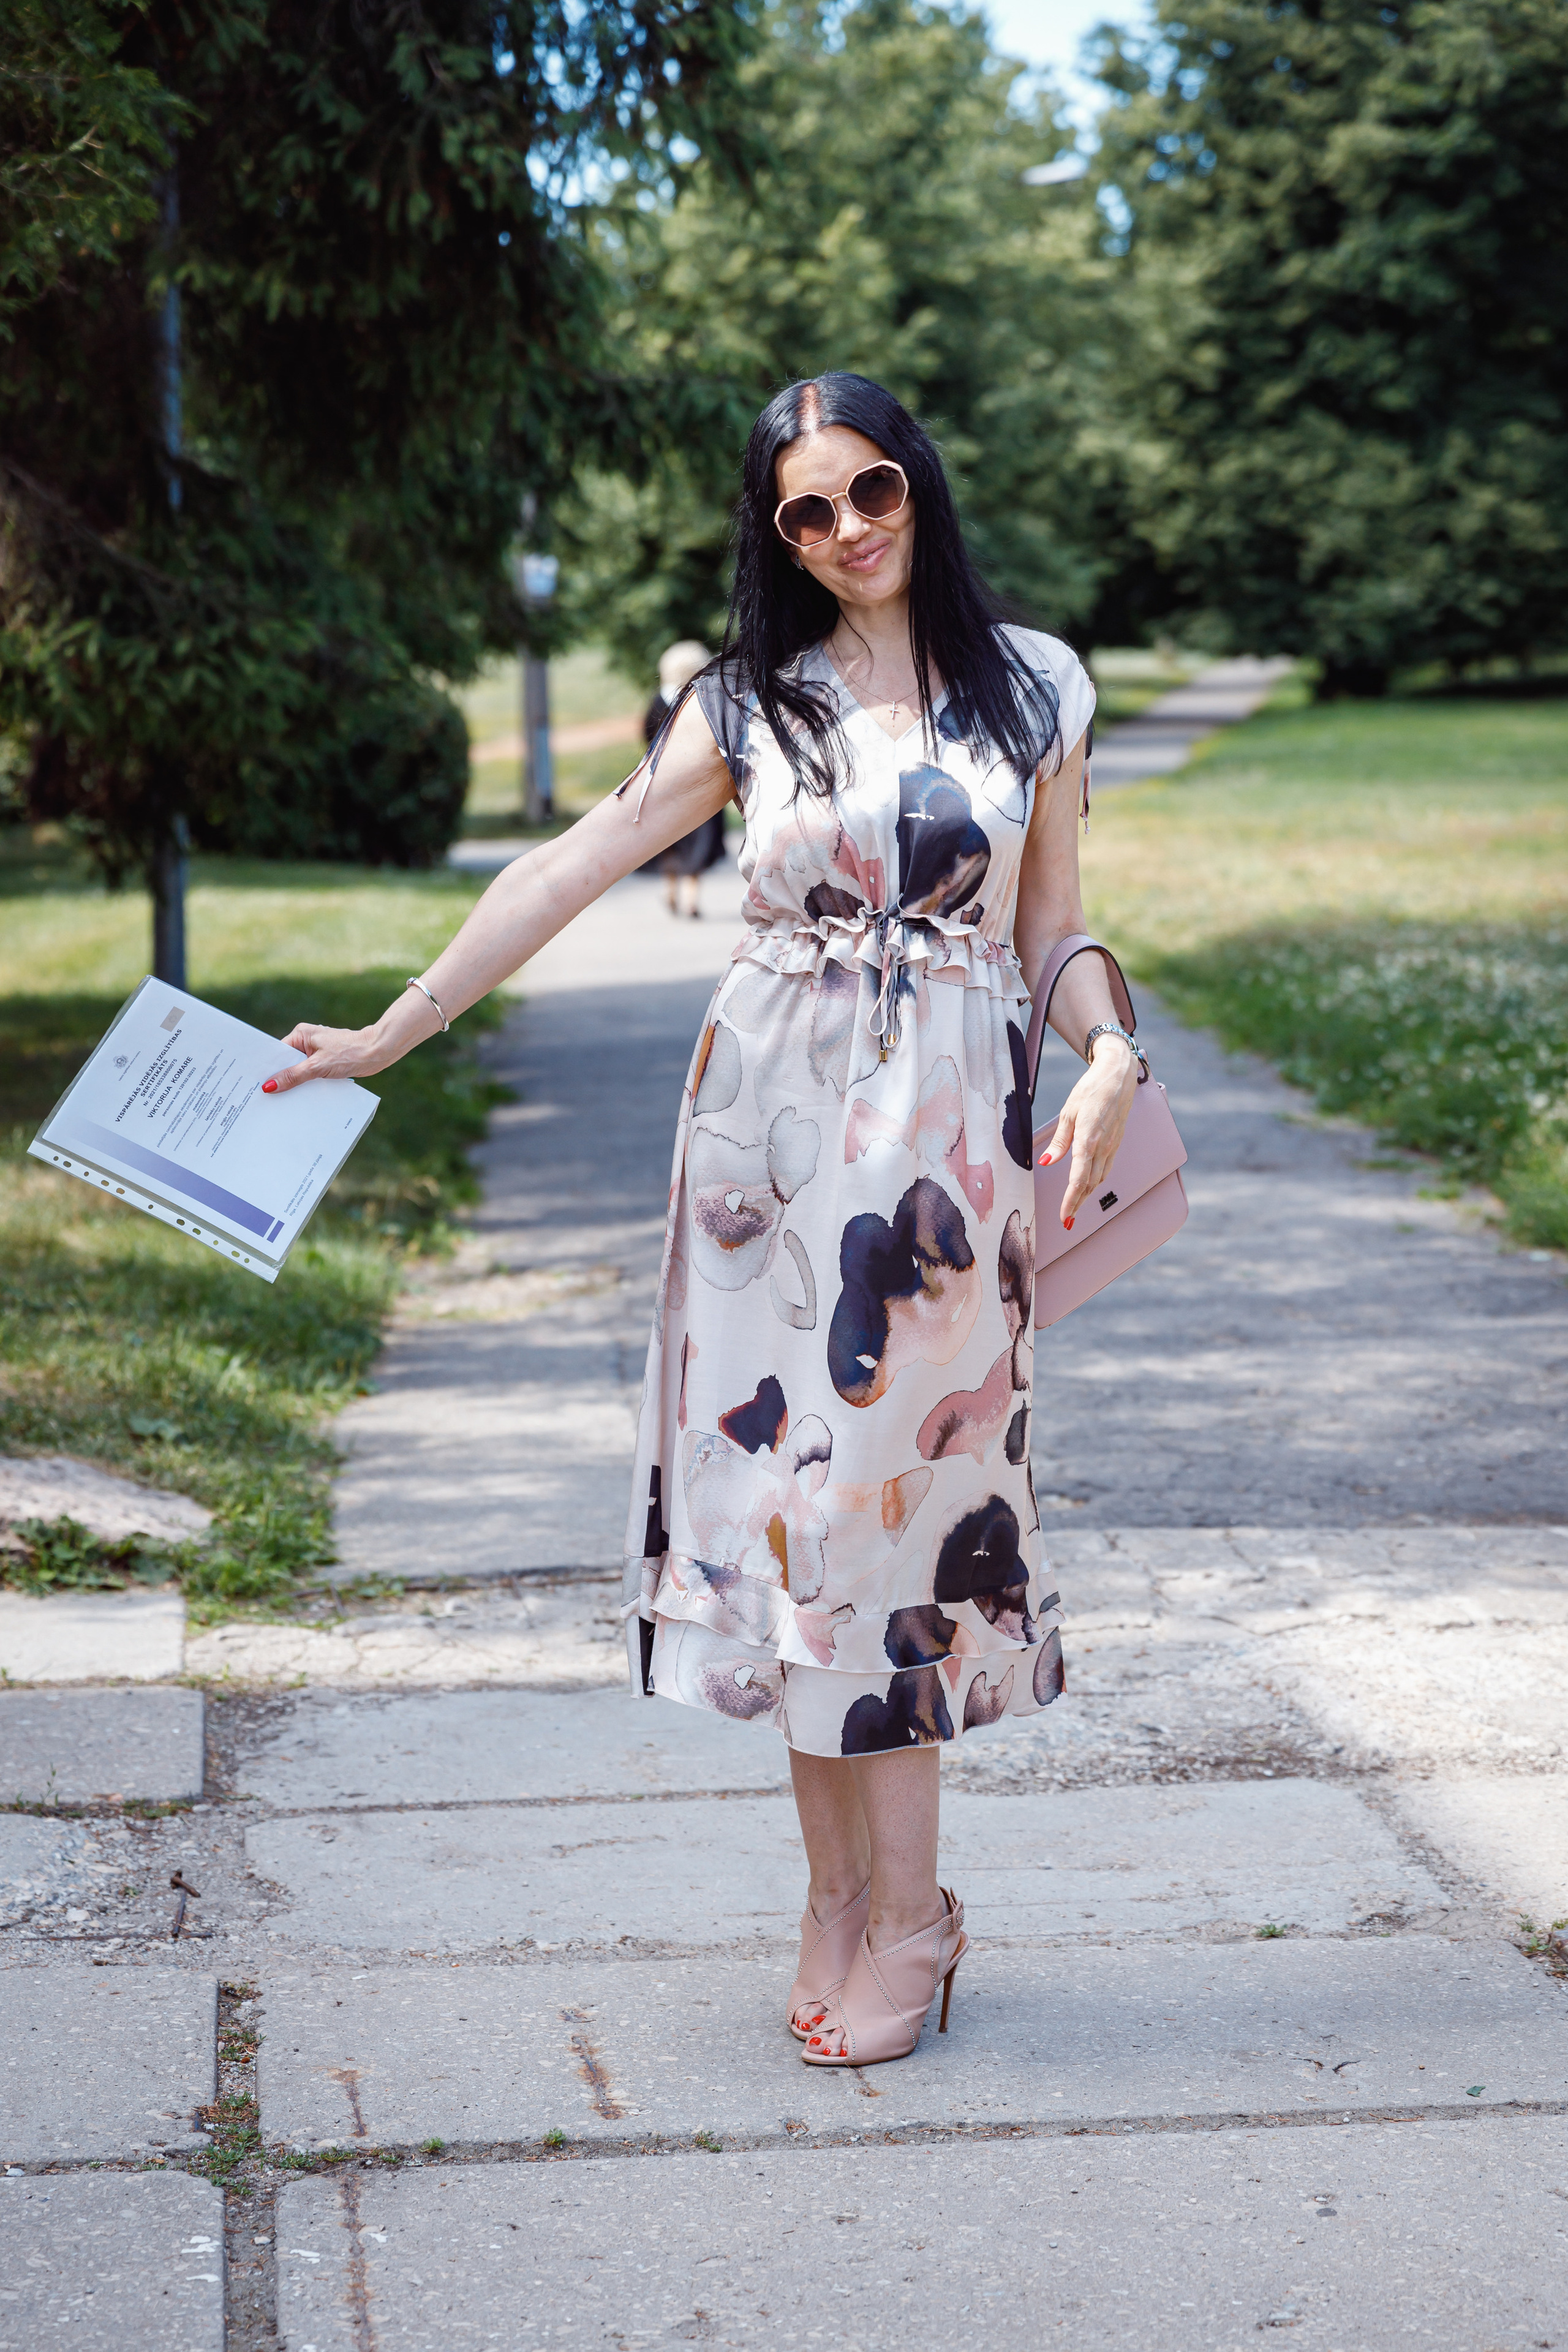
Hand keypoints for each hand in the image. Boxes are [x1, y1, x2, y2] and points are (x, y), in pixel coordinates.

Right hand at [261, 1020, 392, 1094]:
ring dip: (296, 1082)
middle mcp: (306, 1041)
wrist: (378, 1053)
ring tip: (284, 1098)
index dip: (269, 1068)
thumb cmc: (350, 1053)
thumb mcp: (318, 1067)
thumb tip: (270, 1085)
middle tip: (267, 1095)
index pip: (278, 1053)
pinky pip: (311, 1074)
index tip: (258, 1084)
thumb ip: (293, 1076)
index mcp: (301, 1034)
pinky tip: (302, 1095)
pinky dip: (307, 1083)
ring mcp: (316, 1052)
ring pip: (299, 1070)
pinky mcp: (326, 1061)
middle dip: (281, 1077)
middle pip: (287, 1062)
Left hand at [1037, 1039, 1139, 1226]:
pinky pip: (1106, 1167)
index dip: (1070, 1201)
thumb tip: (1047, 1162)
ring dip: (1087, 1195)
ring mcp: (1113, 1145)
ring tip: (1074, 1207)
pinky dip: (1096, 1181)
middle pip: (1090, 1184)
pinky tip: (1088, 1186)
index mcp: (1089, 1139)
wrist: (1118, 1075)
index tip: (1064, 1217)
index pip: (1079, 1179)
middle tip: (1066, 1221)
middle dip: (1077, 1204)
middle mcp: (1103, 1146)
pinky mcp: (1117, 1142)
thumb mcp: (1068, 1112)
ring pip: (1100, 1178)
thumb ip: (1060, 1140)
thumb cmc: (1091, 1089)